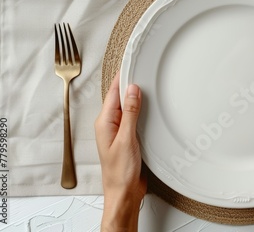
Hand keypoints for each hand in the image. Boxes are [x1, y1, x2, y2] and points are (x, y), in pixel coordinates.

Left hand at [95, 73, 145, 231]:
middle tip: (143, 67)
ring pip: (128, 106)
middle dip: (130, 82)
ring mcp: (119, 131)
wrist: (124, 193)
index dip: (123, 76)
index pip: (114, 92)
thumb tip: (132, 90)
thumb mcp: (126, 139)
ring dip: (136, 96)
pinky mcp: (128, 138)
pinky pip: (134, 117)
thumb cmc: (120, 172)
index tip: (131, 61)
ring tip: (147, 82)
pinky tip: (148, 107)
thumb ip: (129, 113)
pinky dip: (141, 109)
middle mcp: (110, 124)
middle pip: (120, 97)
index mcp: (105, 122)